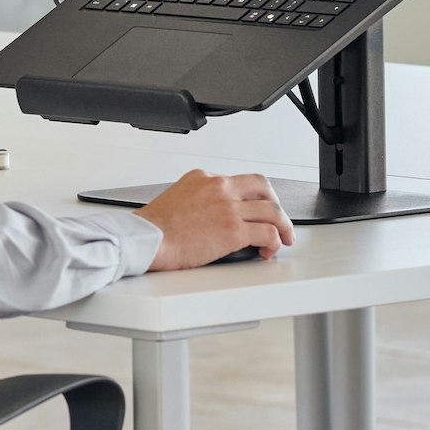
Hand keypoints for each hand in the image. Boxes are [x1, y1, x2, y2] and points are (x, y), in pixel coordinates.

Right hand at [139, 170, 295, 269]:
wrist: (147, 239)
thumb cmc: (155, 227)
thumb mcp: (176, 199)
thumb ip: (198, 201)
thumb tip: (211, 216)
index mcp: (203, 178)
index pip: (237, 181)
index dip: (249, 198)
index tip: (250, 210)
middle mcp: (219, 188)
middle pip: (262, 187)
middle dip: (274, 203)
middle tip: (276, 219)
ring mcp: (228, 208)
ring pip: (272, 211)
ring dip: (282, 226)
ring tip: (282, 238)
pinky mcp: (234, 231)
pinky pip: (268, 233)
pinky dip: (274, 243)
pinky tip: (267, 251)